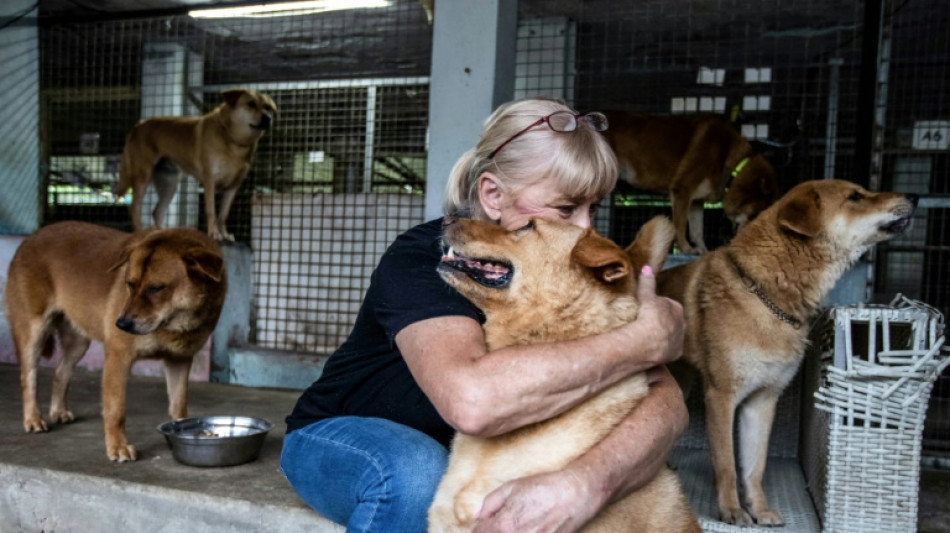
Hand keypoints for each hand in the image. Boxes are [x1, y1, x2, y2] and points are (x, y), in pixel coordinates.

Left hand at [472, 470, 600, 532]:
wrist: (575, 495)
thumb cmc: (544, 488)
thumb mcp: (512, 487)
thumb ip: (490, 503)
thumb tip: (478, 517)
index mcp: (503, 524)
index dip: (481, 528)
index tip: (486, 524)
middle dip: (492, 531)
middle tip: (502, 523)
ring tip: (518, 524)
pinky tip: (527, 528)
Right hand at [627, 265, 683, 365]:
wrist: (647, 342)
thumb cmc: (648, 317)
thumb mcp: (646, 296)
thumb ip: (648, 282)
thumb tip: (647, 267)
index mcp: (677, 309)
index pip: (668, 304)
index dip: (657, 306)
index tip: (647, 309)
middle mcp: (683, 324)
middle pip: (672, 320)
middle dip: (663, 321)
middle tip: (647, 322)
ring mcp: (679, 340)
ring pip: (671, 335)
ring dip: (662, 335)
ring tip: (648, 336)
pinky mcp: (675, 353)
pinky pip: (668, 349)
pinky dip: (662, 348)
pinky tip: (652, 347)